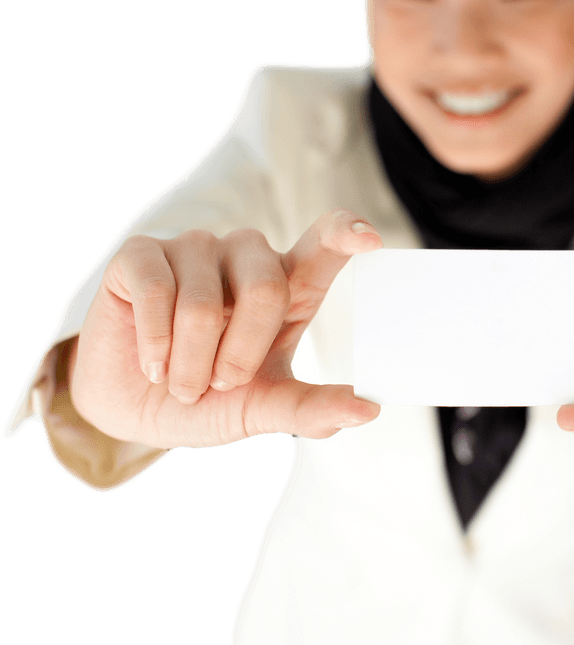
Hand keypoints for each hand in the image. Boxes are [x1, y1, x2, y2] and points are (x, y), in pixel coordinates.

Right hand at [71, 209, 382, 448]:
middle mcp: (245, 255)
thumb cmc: (210, 398)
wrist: (135, 409)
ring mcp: (194, 248)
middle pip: (266, 288)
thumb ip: (312, 408)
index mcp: (287, 284)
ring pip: (203, 304)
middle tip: (221, 384)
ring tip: (180, 379)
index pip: (323, 243)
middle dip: (240, 356)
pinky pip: (156, 291)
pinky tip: (152, 362)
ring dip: (190, 363)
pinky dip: (155, 345)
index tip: (368, 240)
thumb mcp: (264, 408)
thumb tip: (367, 410)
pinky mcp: (141, 253)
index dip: (345, 234)